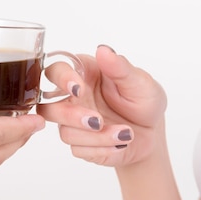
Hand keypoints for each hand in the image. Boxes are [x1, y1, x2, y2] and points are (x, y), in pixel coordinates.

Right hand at [37, 45, 166, 166]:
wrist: (152, 133)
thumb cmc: (144, 101)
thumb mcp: (140, 82)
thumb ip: (120, 68)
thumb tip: (103, 50)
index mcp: (83, 74)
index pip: (56, 71)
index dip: (61, 79)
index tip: (78, 89)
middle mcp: (72, 98)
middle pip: (48, 107)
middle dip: (70, 116)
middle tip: (98, 120)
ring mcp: (72, 122)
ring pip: (65, 132)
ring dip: (98, 136)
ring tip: (126, 133)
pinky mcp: (79, 143)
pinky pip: (79, 150)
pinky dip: (103, 148)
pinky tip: (121, 142)